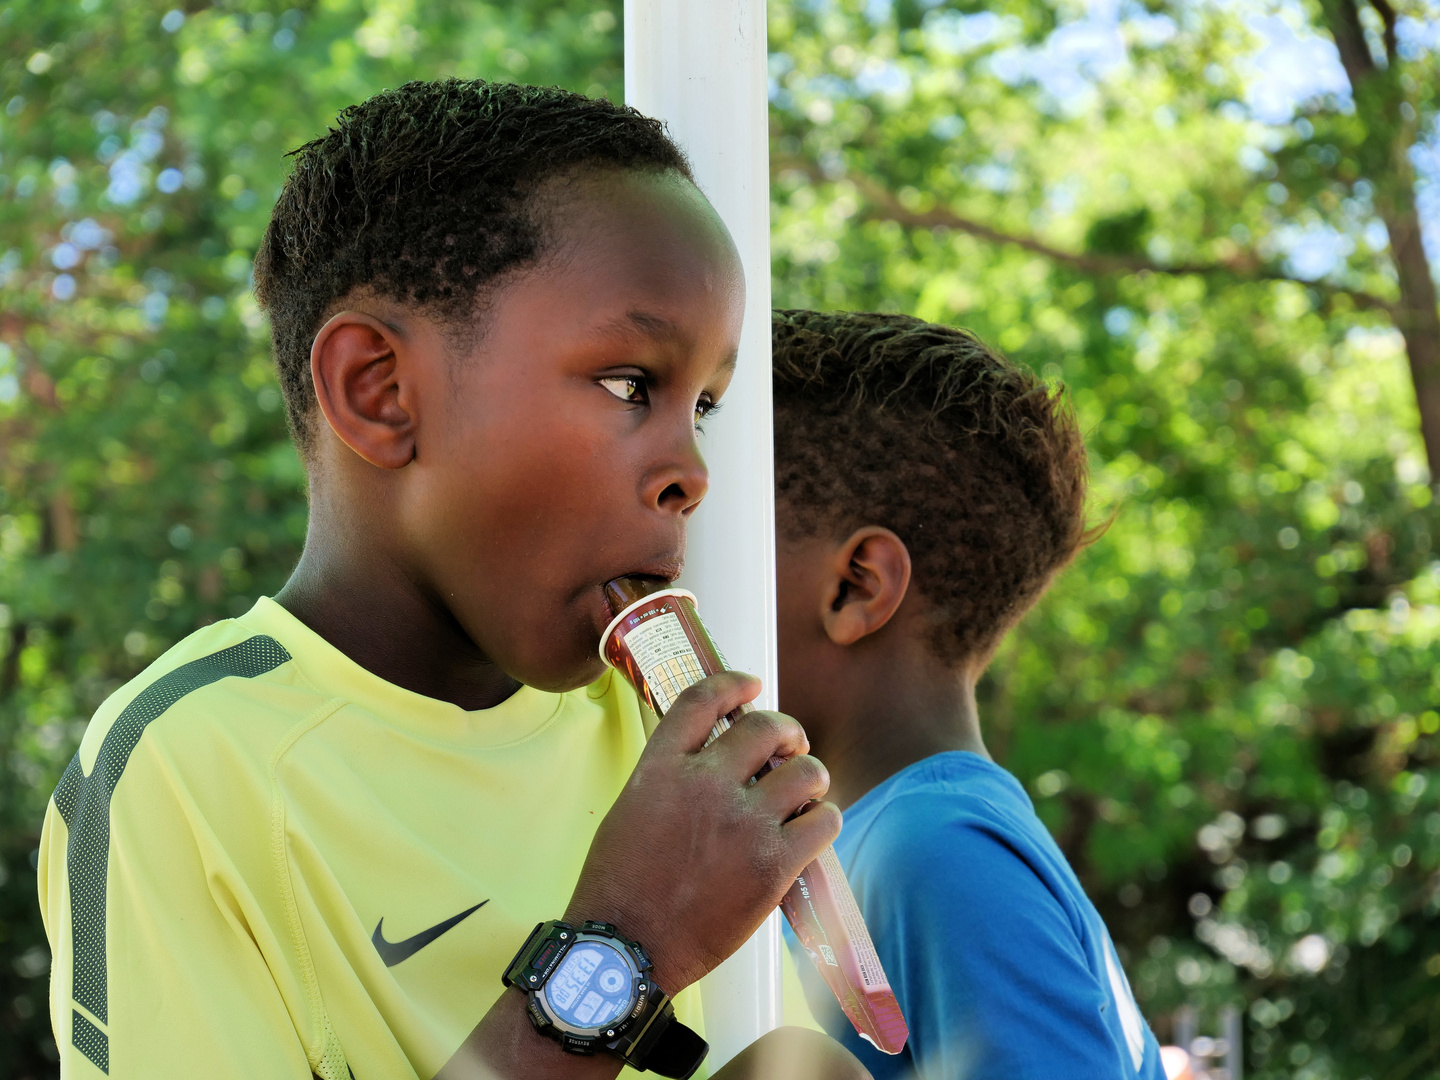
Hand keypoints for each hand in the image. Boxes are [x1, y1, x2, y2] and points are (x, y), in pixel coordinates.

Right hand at [565, 671, 841, 990]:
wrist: (624, 947)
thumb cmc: (619, 887)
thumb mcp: (629, 808)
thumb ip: (670, 776)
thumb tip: (714, 762)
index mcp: (662, 766)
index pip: (703, 699)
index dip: (734, 684)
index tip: (752, 684)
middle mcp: (705, 782)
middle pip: (765, 727)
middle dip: (787, 731)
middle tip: (792, 746)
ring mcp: (743, 821)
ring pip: (807, 771)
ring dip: (812, 777)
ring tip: (807, 792)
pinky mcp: (773, 863)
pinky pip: (824, 821)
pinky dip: (825, 820)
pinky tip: (814, 829)